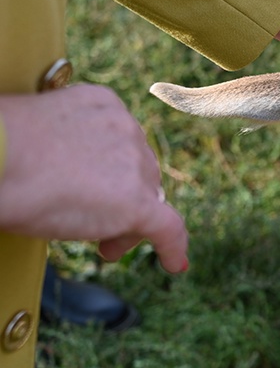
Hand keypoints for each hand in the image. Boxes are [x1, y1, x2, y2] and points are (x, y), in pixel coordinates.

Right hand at [0, 84, 187, 272]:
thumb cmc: (0, 149)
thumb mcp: (42, 134)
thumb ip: (68, 148)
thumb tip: (67, 175)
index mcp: (104, 105)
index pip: (122, 145)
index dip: (114, 174)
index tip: (94, 193)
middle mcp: (127, 128)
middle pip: (140, 174)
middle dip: (122, 201)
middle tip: (95, 228)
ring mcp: (135, 164)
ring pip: (148, 201)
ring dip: (128, 225)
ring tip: (103, 247)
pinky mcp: (136, 201)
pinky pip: (168, 228)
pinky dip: (173, 247)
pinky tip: (174, 263)